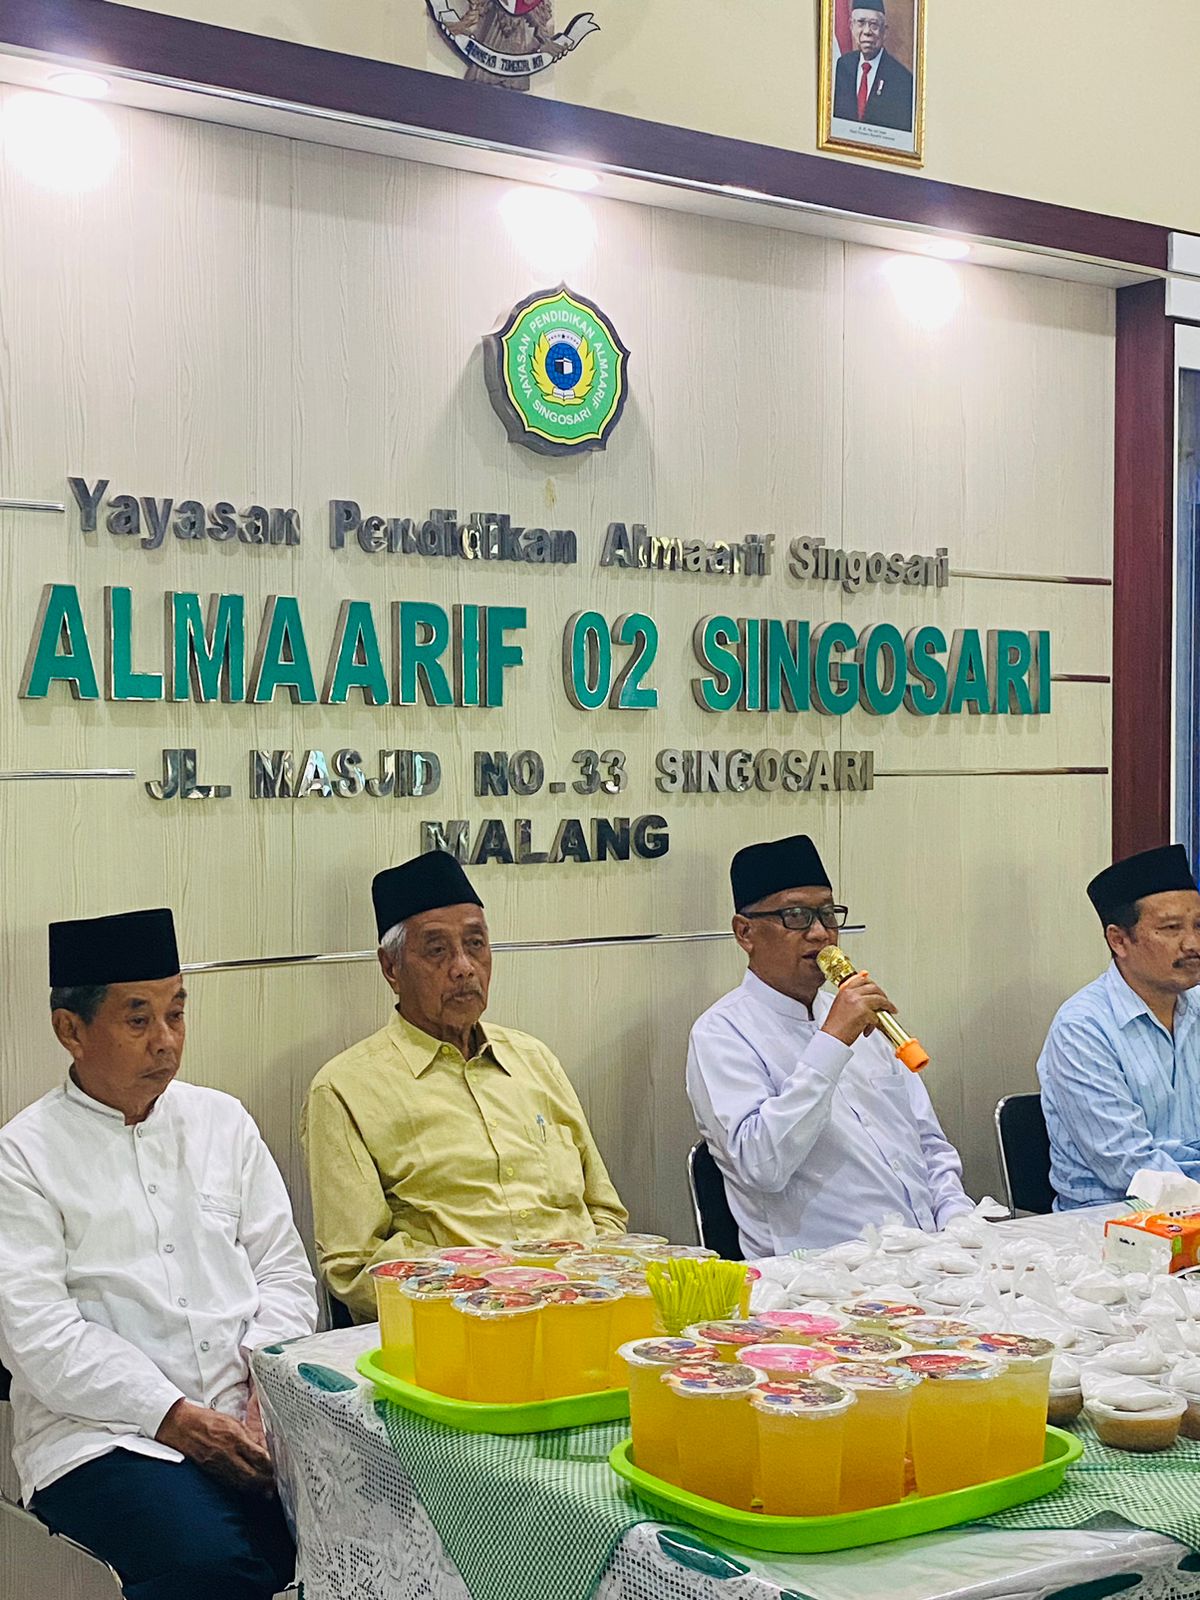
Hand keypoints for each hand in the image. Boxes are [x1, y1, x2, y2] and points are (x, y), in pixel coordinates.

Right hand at [156, 1399, 273, 1495]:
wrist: (182, 1426)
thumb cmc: (209, 1421)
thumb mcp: (232, 1422)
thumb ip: (247, 1436)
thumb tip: (262, 1449)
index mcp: (235, 1437)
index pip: (258, 1456)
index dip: (270, 1465)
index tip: (278, 1468)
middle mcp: (227, 1453)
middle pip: (252, 1474)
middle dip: (265, 1481)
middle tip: (276, 1484)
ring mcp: (217, 1465)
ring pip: (241, 1482)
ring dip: (255, 1488)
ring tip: (267, 1492)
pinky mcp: (210, 1472)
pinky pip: (230, 1482)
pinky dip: (242, 1487)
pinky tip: (250, 1490)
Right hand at [820, 970, 896, 1046]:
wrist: (832, 1037)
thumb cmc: (835, 1025)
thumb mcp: (841, 1004)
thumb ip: (852, 995)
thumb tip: (864, 987)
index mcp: (845, 990)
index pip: (862, 980)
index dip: (872, 983)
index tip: (877, 988)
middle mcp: (851, 993)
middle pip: (873, 987)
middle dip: (882, 994)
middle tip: (885, 1002)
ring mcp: (858, 1002)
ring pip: (880, 999)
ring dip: (887, 1005)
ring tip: (890, 1010)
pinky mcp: (864, 1012)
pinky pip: (877, 1015)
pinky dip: (878, 1021)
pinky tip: (873, 1026)